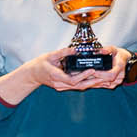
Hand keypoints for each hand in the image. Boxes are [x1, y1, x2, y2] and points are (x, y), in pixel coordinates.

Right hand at [0, 46, 124, 101]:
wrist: (32, 74)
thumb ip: (63, 52)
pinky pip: (77, 86)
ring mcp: (61, 87)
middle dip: (92, 82)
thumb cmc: (39, 65)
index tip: (92, 70)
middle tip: (104, 77)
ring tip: (104, 80)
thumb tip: (75, 49)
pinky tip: (96, 81)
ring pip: (79, 87)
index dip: (83, 76)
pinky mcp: (64, 86)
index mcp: (55, 76)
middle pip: (78, 86)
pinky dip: (87, 84)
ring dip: (92, 84)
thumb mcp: (50, 55)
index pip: (71, 79)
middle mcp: (59, 84)